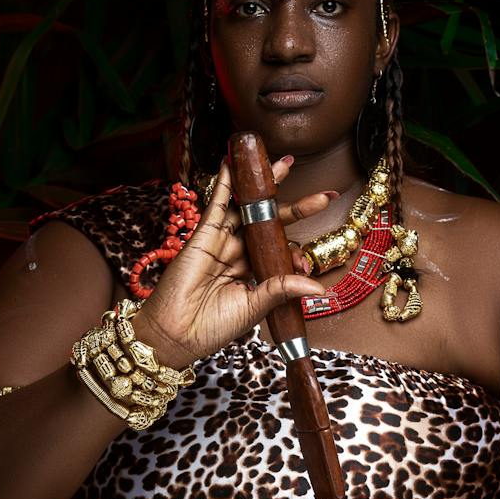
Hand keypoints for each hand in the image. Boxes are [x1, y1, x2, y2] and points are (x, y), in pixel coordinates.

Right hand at [130, 157, 328, 365]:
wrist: (177, 334)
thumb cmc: (211, 328)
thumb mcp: (255, 308)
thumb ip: (282, 290)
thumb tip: (318, 286)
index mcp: (253, 272)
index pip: (279, 252)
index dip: (296, 251)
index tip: (309, 261)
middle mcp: (239, 253)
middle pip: (268, 223)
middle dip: (294, 207)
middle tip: (322, 196)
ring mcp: (221, 242)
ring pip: (246, 208)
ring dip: (262, 185)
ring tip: (282, 164)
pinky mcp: (203, 235)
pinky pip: (217, 204)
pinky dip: (225, 183)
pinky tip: (234, 164)